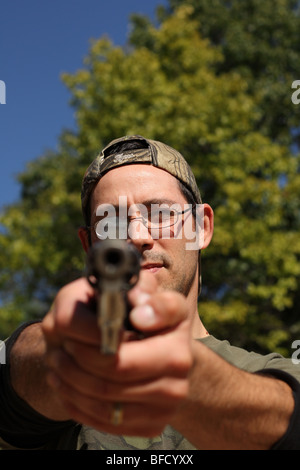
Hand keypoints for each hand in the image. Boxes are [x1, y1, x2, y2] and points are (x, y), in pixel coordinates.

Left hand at [42, 272, 192, 436]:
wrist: (146, 356)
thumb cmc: (125, 315)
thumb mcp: (121, 290)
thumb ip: (124, 288)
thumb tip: (137, 306)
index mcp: (177, 317)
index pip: (166, 310)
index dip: (143, 312)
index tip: (116, 315)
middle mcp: (182, 359)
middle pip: (116, 365)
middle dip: (78, 355)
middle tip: (60, 345)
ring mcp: (171, 396)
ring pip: (104, 395)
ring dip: (70, 378)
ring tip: (57, 361)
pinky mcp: (154, 423)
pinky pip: (105, 420)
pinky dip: (76, 401)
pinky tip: (65, 383)